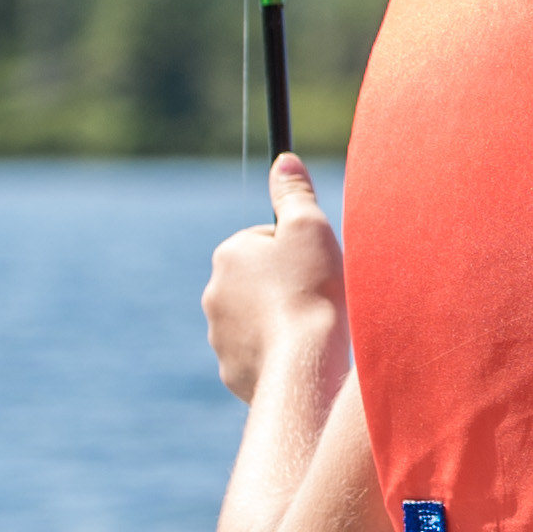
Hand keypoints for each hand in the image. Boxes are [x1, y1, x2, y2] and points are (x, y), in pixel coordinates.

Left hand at [203, 153, 345, 401]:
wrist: (303, 364)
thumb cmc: (311, 291)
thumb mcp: (310, 228)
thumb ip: (294, 192)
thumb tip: (284, 161)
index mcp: (230, 254)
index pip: (266, 240)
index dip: (298, 251)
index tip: (317, 266)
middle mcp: (214, 291)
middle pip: (258, 279)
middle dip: (285, 284)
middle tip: (318, 296)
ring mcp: (219, 334)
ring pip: (256, 317)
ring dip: (280, 318)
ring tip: (311, 328)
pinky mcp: (232, 370)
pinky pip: (257, 354)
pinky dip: (277, 353)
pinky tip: (300, 354)